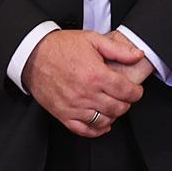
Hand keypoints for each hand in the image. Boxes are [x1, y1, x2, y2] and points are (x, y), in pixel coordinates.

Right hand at [22, 30, 145, 137]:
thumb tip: (137, 55)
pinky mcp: (63, 114)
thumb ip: (118, 49)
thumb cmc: (61, 47)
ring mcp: (74, 106)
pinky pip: (84, 130)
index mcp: (96, 75)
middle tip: (125, 97)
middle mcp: (86, 93)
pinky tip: (102, 123)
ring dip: (113, 115)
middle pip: (118, 107)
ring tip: (113, 107)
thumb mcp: (92, 39)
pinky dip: (97, 130)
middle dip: (126, 103)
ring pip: (104, 120)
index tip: (136, 90)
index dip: (136, 92)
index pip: (126, 91)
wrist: (34, 55)